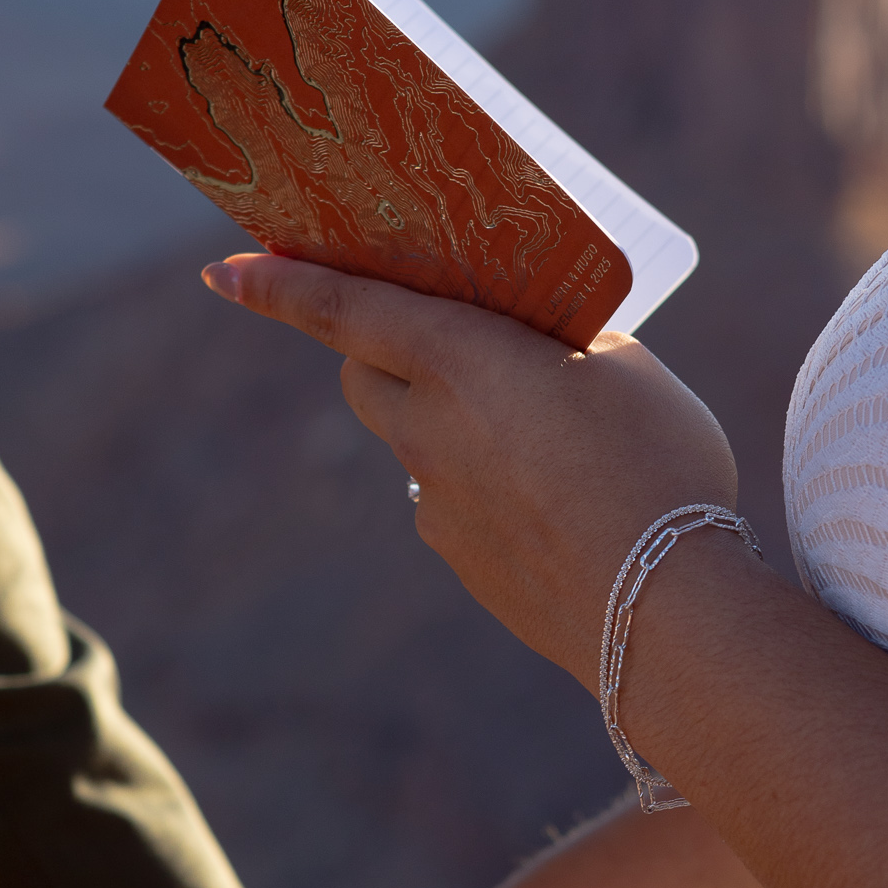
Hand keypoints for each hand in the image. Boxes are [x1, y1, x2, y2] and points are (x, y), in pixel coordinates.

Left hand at [201, 255, 735, 690]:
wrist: (663, 616)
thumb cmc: (658, 468)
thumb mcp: (629, 370)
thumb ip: (563, 345)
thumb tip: (536, 354)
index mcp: (460, 360)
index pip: (343, 309)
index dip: (280, 285)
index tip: (224, 271)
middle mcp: (427, 431)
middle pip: (362, 376)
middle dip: (379, 350)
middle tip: (441, 339)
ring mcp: (435, 504)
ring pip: (414, 445)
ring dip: (448, 423)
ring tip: (543, 436)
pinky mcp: (459, 560)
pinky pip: (452, 503)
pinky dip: (483, 487)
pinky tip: (556, 503)